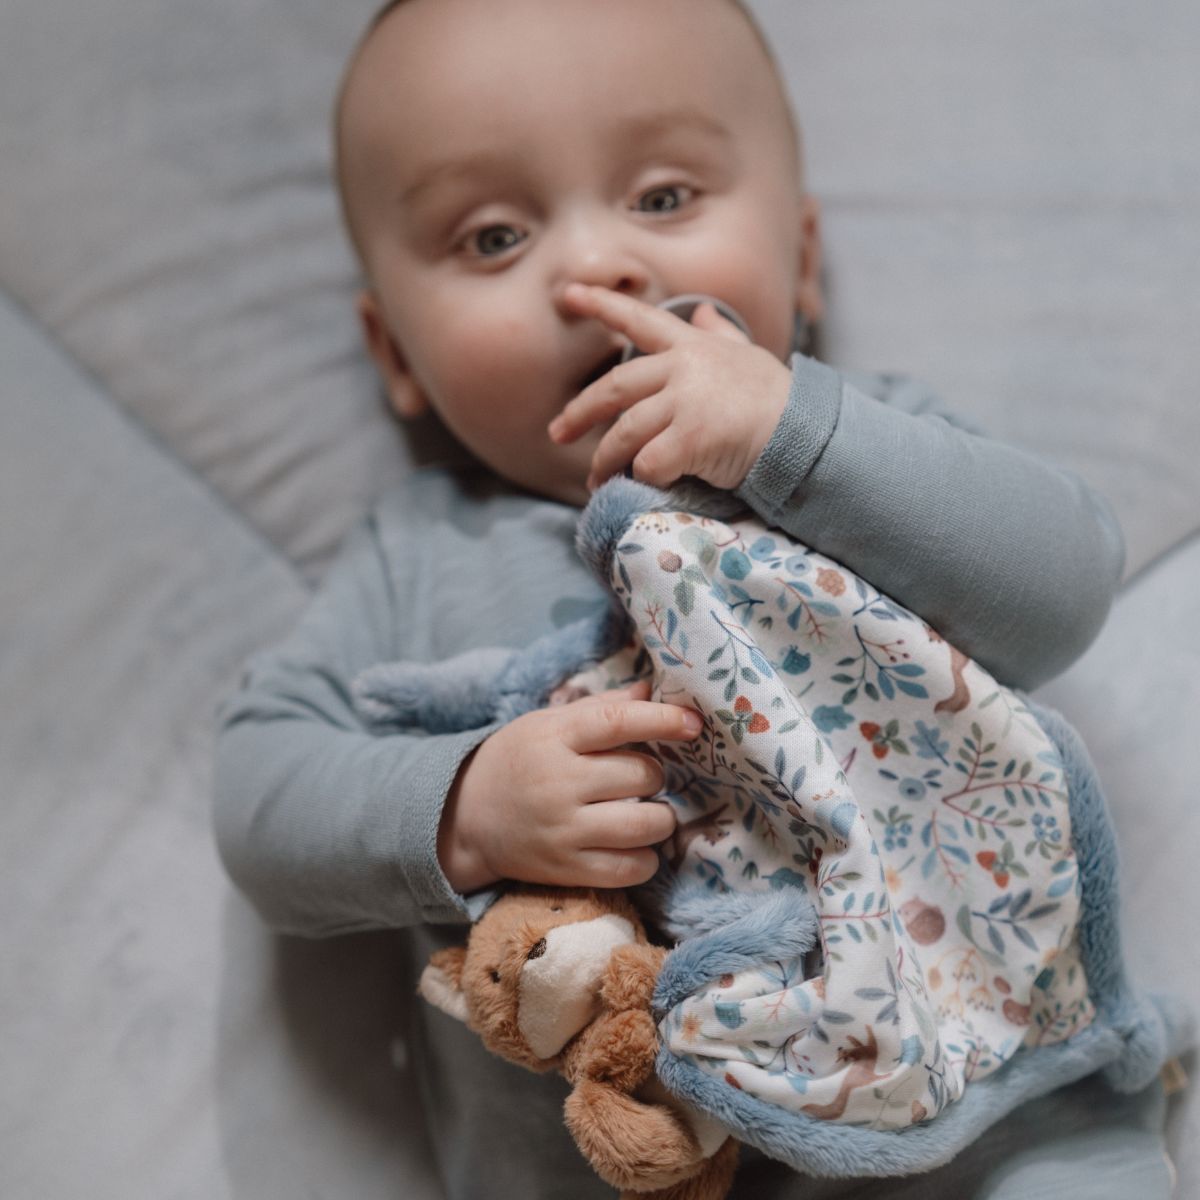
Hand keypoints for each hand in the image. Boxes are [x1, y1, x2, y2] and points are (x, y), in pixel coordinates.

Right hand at [438, 681, 700, 891]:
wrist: (464, 817)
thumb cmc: (517, 760)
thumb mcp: (547, 723)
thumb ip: (602, 708)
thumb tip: (651, 690)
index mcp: (556, 737)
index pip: (619, 722)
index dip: (663, 720)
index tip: (694, 723)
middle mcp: (560, 783)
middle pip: (642, 775)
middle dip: (655, 775)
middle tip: (643, 777)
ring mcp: (563, 830)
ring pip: (644, 824)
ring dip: (660, 818)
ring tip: (648, 813)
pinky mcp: (566, 869)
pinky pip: (630, 869)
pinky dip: (646, 858)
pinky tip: (636, 847)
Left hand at [548, 283, 791, 490]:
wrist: (803, 432)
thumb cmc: (774, 398)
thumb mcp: (746, 356)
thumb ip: (718, 335)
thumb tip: (701, 312)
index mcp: (692, 346)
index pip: (639, 319)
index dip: (601, 304)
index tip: (567, 293)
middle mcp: (683, 369)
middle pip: (614, 387)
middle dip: (580, 411)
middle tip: (557, 432)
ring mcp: (686, 403)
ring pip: (625, 433)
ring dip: (605, 460)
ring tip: (595, 479)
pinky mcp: (691, 438)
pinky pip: (648, 462)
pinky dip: (640, 476)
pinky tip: (642, 484)